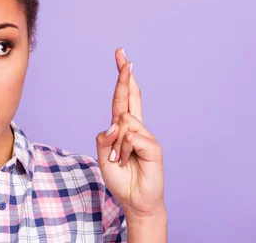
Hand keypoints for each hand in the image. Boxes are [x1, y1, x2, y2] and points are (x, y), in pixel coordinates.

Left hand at [95, 48, 164, 217]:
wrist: (135, 201)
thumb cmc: (120, 178)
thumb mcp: (102, 157)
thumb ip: (104, 139)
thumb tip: (117, 123)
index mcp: (121, 127)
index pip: (121, 98)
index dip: (121, 78)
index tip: (121, 56)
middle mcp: (134, 127)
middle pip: (131, 96)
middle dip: (125, 75)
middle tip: (123, 55)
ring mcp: (145, 136)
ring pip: (124, 124)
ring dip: (116, 147)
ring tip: (121, 161)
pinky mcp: (153, 147)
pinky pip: (132, 138)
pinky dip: (124, 151)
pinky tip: (129, 162)